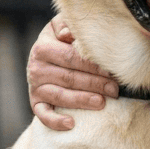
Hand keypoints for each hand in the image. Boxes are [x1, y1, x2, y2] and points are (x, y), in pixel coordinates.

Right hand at [27, 16, 118, 130]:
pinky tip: (71, 124)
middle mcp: (36, 68)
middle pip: (69, 78)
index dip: (92, 65)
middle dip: (94, 84)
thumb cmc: (60, 39)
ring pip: (59, 96)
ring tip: (102, 103)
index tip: (111, 71)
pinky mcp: (35, 102)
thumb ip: (66, 25)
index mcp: (43, 47)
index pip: (71, 58)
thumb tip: (68, 34)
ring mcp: (35, 87)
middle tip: (114, 89)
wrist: (43, 54)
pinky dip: (55, 121)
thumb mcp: (61, 26)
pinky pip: (43, 115)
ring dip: (82, 101)